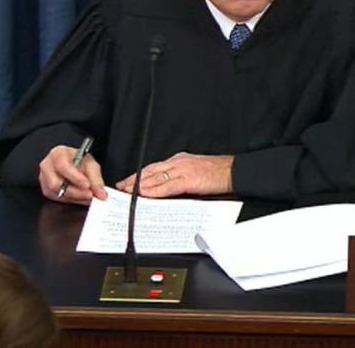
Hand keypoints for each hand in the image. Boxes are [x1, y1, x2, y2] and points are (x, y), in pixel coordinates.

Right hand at [38, 145, 106, 204]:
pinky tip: (81, 198)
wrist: (71, 163)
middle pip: (55, 183)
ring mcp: (44, 179)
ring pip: (56, 194)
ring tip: (88, 197)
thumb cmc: (79, 161)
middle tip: (90, 195)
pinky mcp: (46, 190)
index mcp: (57, 154)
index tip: (87, 185)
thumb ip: (96, 178)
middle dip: (75, 192)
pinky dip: (71, 200)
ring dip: (75, 198)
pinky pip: (57, 200)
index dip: (75, 177)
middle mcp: (47, 166)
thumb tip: (101, 194)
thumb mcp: (90, 164)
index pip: (62, 166)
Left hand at [115, 152, 232, 197]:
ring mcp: (183, 170)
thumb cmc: (218, 173)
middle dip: (133, 180)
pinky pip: (168, 186)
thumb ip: (179, 178)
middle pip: (150, 172)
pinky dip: (155, 190)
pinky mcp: (189, 180)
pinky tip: (146, 194)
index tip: (128, 182)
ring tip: (127, 192)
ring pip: (156, 178)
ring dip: (140, 186)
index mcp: (179, 161)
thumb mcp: (194, 172)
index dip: (139, 176)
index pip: (154, 168)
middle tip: (120, 188)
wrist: (233, 172)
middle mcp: (178, 163)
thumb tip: (165, 189)